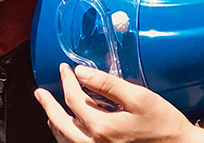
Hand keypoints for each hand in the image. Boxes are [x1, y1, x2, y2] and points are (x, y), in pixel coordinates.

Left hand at [34, 63, 203, 142]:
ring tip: (49, 111)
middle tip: (40, 93)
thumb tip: (81, 72)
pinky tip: (69, 131)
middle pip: (62, 125)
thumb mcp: (139, 98)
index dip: (67, 81)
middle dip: (49, 106)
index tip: (65, 68)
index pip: (74, 101)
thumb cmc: (164, 124)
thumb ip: (108, 84)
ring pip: (67, 141)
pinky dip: (67, 137)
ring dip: (56, 123)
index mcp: (103, 128)